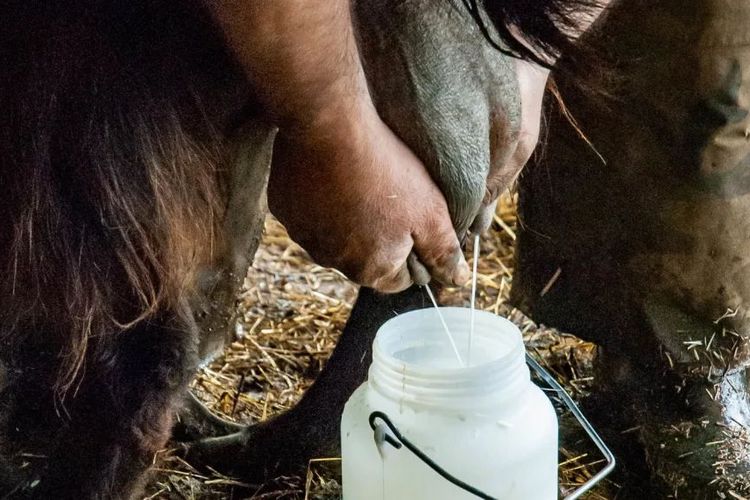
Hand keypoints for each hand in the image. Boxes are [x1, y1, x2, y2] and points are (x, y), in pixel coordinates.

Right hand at [267, 106, 469, 292]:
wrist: (330, 126)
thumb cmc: (386, 169)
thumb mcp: (431, 213)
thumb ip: (443, 253)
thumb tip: (456, 279)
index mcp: (371, 270)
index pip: (399, 278)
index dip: (413, 250)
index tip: (415, 219)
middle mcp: (332, 263)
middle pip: (365, 258)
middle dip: (379, 235)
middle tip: (389, 194)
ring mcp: (304, 236)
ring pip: (334, 235)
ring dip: (348, 217)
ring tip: (361, 180)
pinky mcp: (284, 210)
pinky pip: (308, 212)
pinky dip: (320, 199)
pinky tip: (333, 173)